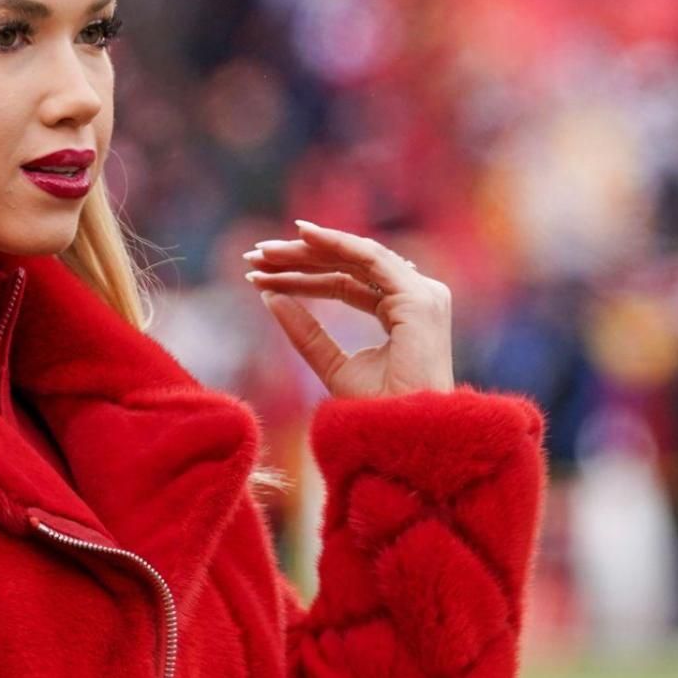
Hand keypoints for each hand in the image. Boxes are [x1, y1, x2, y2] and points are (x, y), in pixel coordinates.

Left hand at [244, 219, 453, 398]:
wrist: (400, 441)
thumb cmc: (376, 414)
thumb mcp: (332, 366)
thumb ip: (306, 332)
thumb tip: (270, 298)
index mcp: (402, 313)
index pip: (346, 283)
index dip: (302, 277)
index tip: (258, 275)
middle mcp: (417, 298)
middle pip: (349, 266)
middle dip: (299, 258)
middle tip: (255, 255)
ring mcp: (422, 296)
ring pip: (356, 257)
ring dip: (308, 250)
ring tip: (264, 251)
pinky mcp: (418, 299)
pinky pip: (371, 259)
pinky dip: (336, 242)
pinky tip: (303, 236)